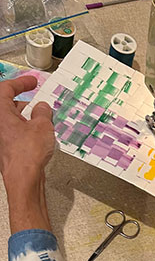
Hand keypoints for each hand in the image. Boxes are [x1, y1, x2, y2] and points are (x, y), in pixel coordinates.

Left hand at [0, 76, 53, 233]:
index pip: (6, 88)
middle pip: (8, 105)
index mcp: (0, 112)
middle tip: (40, 102)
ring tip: (44, 121)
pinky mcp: (6, 149)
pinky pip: (16, 133)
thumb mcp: (42, 126)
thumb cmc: (27, 153)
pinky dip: (26, 130)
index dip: (21, 83)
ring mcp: (1, 137)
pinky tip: (40, 136)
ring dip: (27, 118)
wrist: (23, 179)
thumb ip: (43, 112)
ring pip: (13, 120)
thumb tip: (42, 108)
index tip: (31, 81)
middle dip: (25, 102)